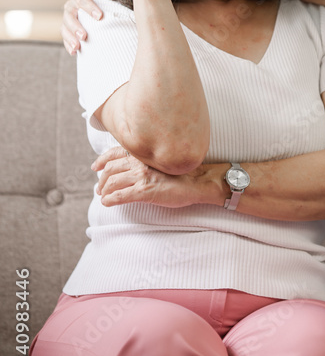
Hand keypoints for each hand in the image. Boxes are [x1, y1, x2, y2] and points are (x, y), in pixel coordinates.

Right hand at [62, 0, 114, 54]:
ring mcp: (69, 16)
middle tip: (84, 36)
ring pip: (64, 26)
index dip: (88, 7)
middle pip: (69, 14)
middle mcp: (72, 4)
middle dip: (75, 26)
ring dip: (70, 37)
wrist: (104, 1)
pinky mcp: (69, 27)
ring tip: (77, 46)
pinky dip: (68, 44)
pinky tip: (74, 52)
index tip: (99, 17)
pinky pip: (65, 36)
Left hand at [93, 147, 224, 207]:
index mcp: (144, 154)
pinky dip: (110, 200)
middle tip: (100, 187)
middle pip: (110, 168)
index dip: (102, 159)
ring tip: (103, 196)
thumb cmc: (184, 173)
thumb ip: (147, 161)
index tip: (95, 166)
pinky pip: (119, 196)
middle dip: (102, 179)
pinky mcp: (144, 191)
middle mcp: (140, 162)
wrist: (198, 182)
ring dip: (104, 190)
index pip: (115, 152)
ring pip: (112, 182)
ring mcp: (141, 176)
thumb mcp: (162, 161)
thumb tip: (133, 167)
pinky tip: (107, 203)